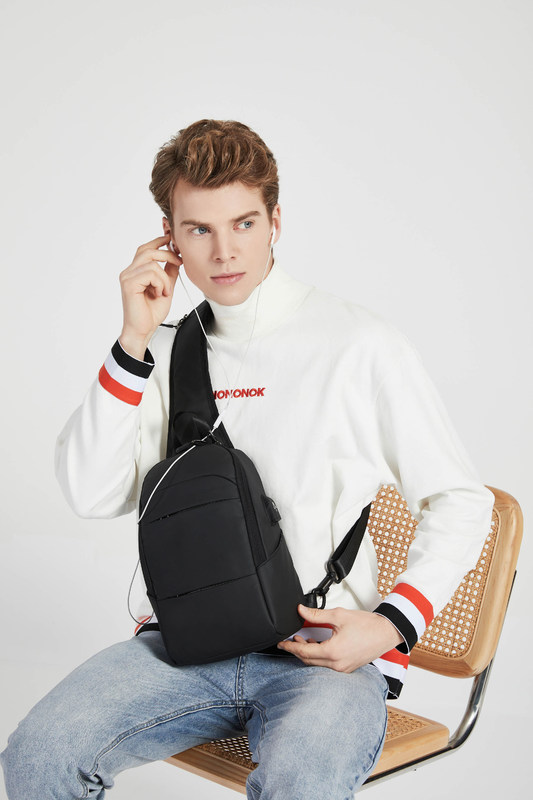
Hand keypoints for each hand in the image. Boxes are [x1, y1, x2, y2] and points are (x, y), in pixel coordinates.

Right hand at [119, 234, 181, 358]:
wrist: (143, 330)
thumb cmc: (150, 313)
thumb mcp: (166, 288)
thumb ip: (169, 273)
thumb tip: (176, 258)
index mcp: (135, 271)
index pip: (145, 249)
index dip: (159, 241)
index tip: (172, 240)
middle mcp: (128, 272)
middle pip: (148, 250)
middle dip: (167, 254)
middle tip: (179, 263)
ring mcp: (127, 277)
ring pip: (152, 262)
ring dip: (165, 277)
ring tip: (165, 291)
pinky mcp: (129, 283)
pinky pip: (151, 272)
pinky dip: (160, 283)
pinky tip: (159, 294)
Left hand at [277, 604, 403, 672]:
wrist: (386, 633)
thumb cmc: (367, 625)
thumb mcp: (338, 616)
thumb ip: (317, 614)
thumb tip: (301, 610)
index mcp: (332, 652)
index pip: (303, 652)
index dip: (290, 647)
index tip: (281, 643)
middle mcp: (337, 664)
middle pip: (308, 661)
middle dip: (297, 650)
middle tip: (290, 640)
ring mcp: (343, 668)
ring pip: (317, 664)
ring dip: (308, 654)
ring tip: (303, 641)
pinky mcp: (347, 668)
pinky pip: (327, 665)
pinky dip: (319, 657)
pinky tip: (318, 646)